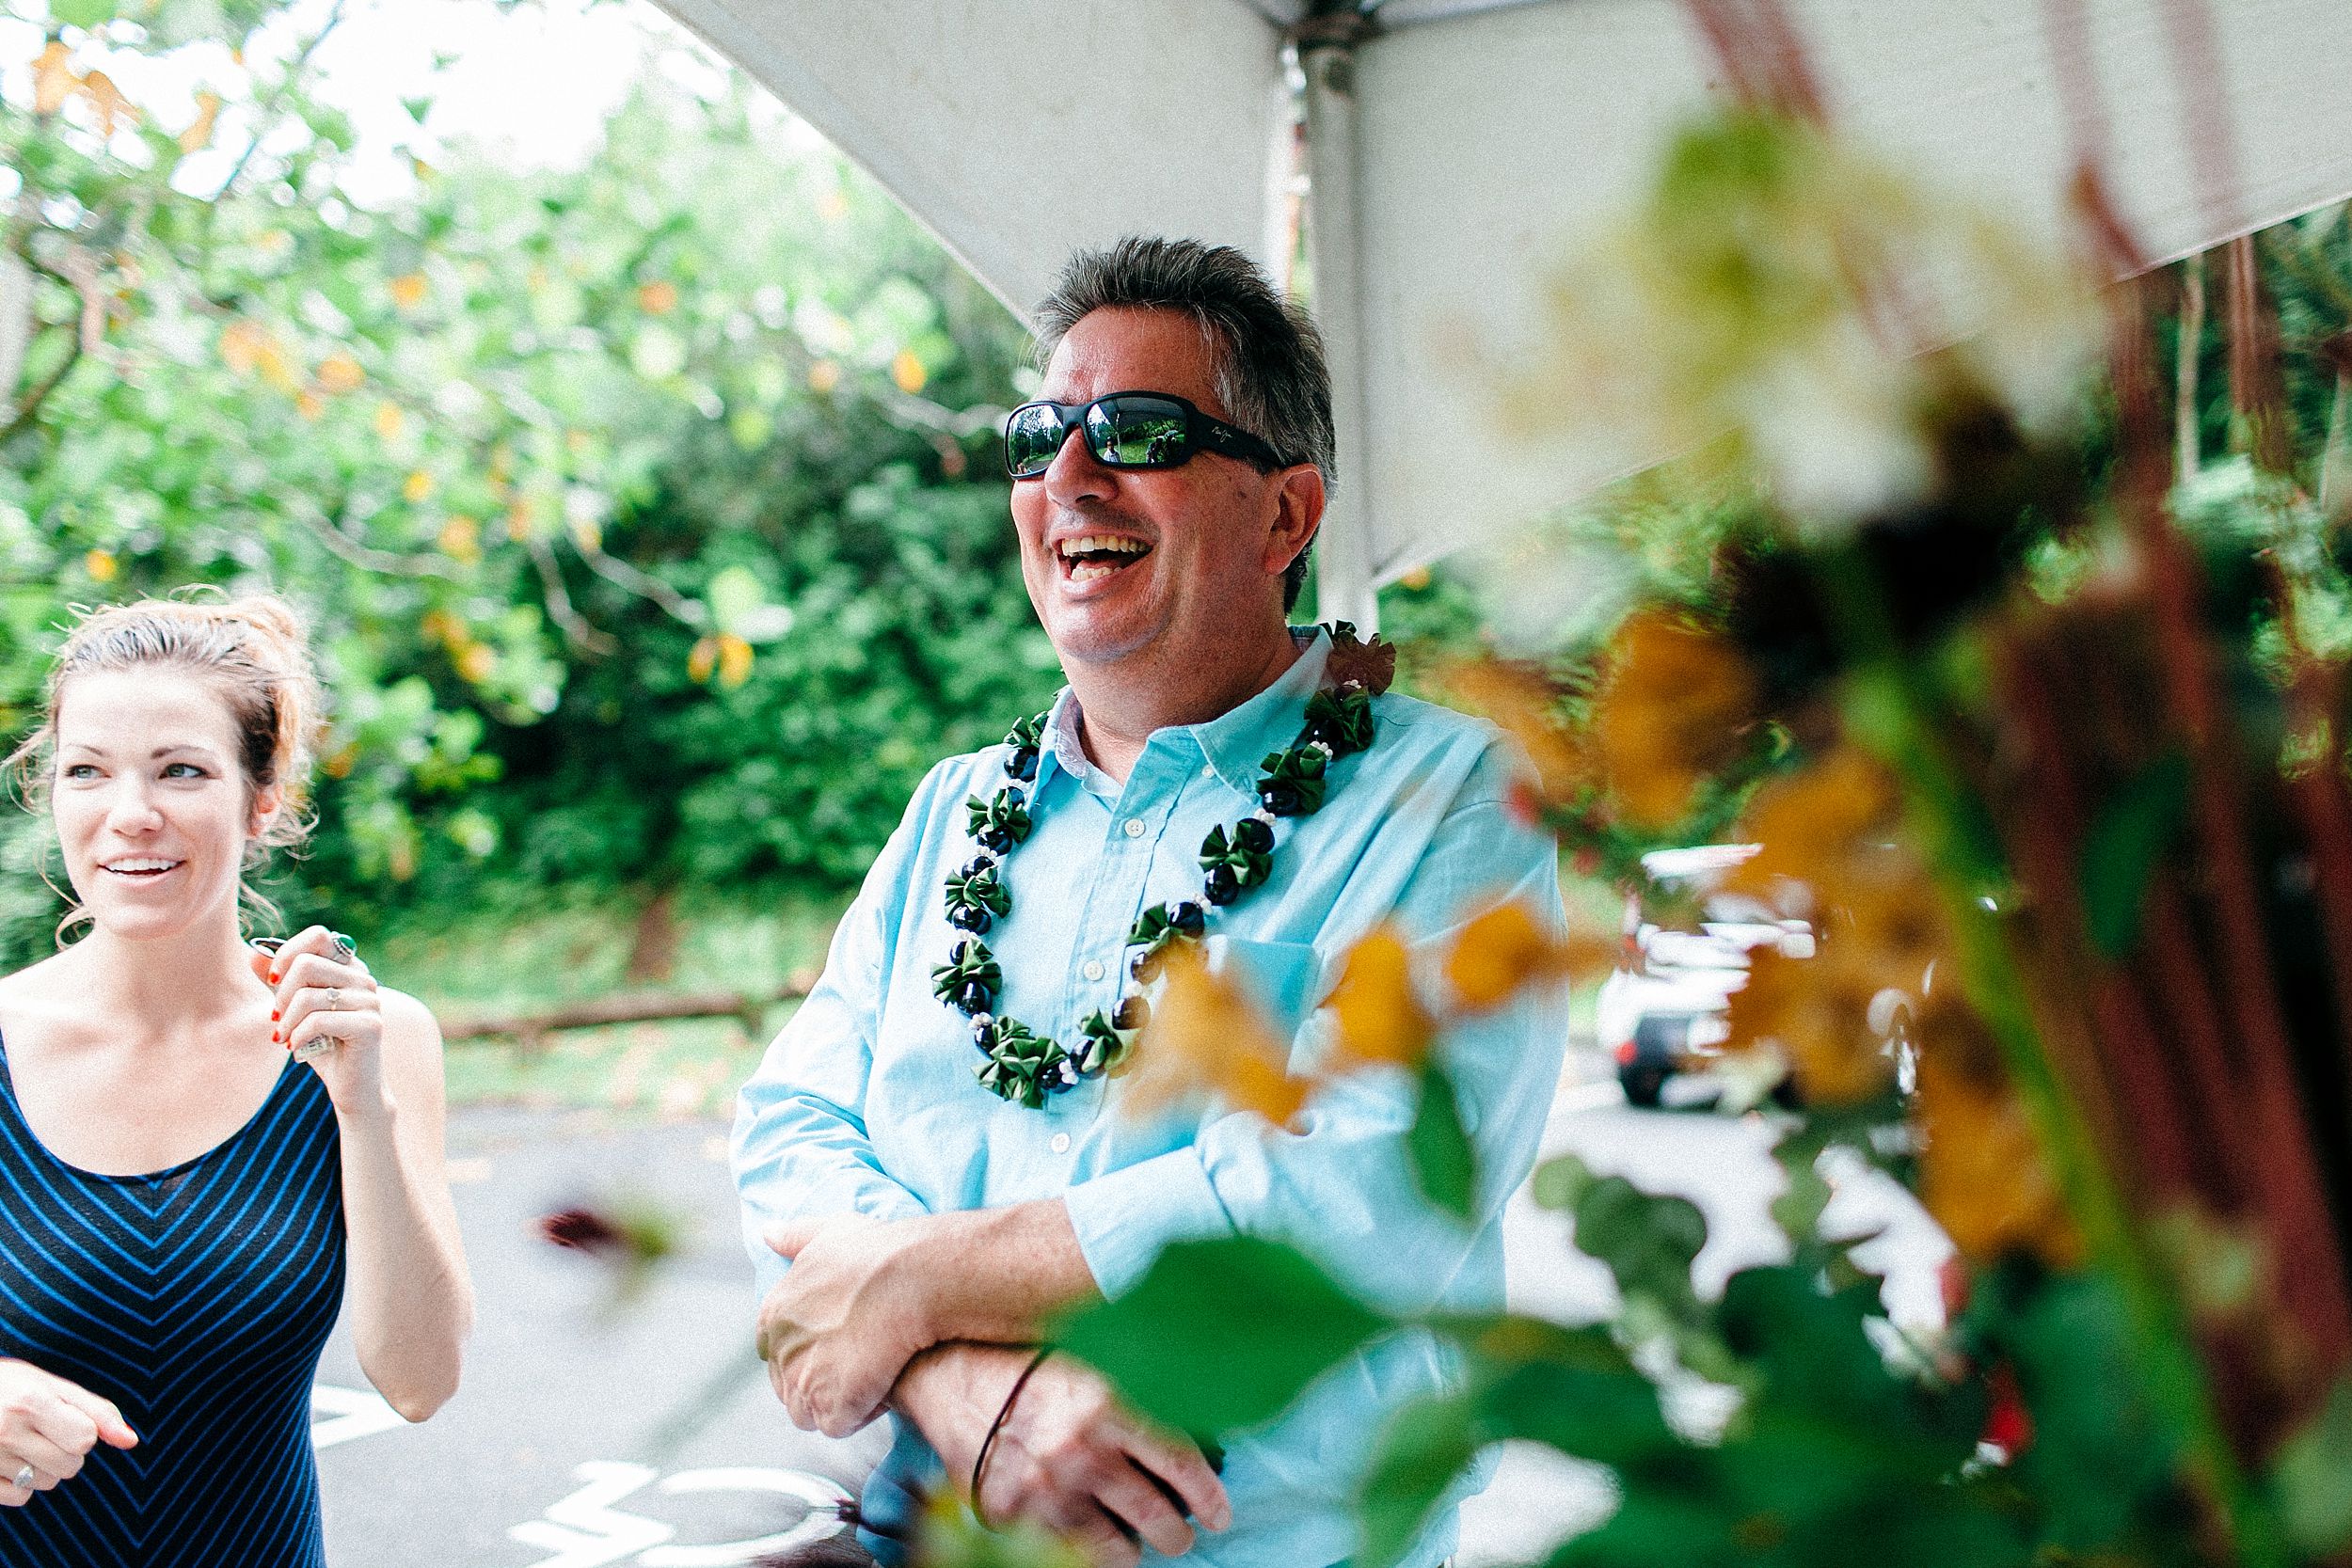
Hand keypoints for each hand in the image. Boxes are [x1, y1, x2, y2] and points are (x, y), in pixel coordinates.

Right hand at [0, 1358, 136, 1506]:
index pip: (85, 1438)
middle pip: (70, 1465)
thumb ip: (95, 1411)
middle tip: (42, 1431)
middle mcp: (6, 1431)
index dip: (82, 1430)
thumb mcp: (50, 1386)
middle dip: (66, 1450)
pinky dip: (21, 1484)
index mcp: (30, 1402)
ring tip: (22, 1443)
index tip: (63, 1418)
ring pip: (47, 1482)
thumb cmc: (8, 1387)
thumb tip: (131, 1441)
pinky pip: (20, 1498)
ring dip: (44, 1467)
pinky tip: (8, 1461)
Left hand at [251, 927, 383, 1115]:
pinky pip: (318, 1021)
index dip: (287, 954)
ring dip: (286, 1021)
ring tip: (284, 1037)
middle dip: (280, 995)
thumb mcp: (294, 1010)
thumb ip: (277, 982)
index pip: (318, 936)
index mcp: (348, 967)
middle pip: (306, 964)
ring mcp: (370, 1001)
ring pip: (307, 996)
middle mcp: (363, 978)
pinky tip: (297, 1048)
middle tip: (276, 1019)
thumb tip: (252, 954)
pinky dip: (298, 1036)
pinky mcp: (370, 1025)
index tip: (273, 981)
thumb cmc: (322, 1045)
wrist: (352, 1087)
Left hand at [758, 1215, 933, 1437]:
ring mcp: (803, 1381)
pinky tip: (882, 1392)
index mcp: (773, 1314)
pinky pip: (837, 1424)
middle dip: (819, 1380)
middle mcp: (780, 1350)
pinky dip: (858, 1414)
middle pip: (789, 1384)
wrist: (911, 1278)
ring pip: (807, 1412)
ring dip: (835, 1403)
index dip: (805, 1351)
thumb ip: (796, 1237)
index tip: (835, 1345)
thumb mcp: (831, 1231)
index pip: (772, 1349)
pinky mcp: (831, 1406)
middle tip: (858, 1365)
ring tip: (870, 1382)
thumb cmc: (876, 1252)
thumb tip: (768, 1233)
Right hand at [899, 1344, 1229, 1566]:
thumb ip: (1135, 1394)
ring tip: (1138, 1540)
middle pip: (1157, 1516)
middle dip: (1178, 1533)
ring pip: (1119, 1548)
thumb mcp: (1090, 1359)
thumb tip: (1190, 1428)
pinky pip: (1069, 1555)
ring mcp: (1045, 1488)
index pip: (1180, 1462)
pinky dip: (1088, 1553)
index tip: (1219, 1513)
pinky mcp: (1012, 1513)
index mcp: (1108, 1402)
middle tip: (1181, 1532)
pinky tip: (1092, 1539)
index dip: (1209, 1496)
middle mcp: (1081, 1449)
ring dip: (1136, 1549)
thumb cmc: (1023, 1360)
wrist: (944, 1371)